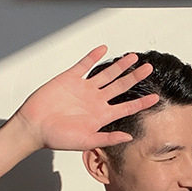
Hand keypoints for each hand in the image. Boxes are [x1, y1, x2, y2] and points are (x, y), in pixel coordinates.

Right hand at [13, 46, 158, 151]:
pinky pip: (84, 64)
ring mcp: (84, 89)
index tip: (156, 98)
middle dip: (135, 77)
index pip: (127, 107)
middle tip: (149, 69)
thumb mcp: (87, 141)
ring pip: (106, 74)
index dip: (142, 102)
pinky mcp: (70, 78)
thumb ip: (109, 138)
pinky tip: (104, 49)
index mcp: (102, 116)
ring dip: (120, 65)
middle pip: (120, 86)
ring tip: (133, 58)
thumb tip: (129, 137)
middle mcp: (95, 101)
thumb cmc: (58, 138)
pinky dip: (93, 56)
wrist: (35, 127)